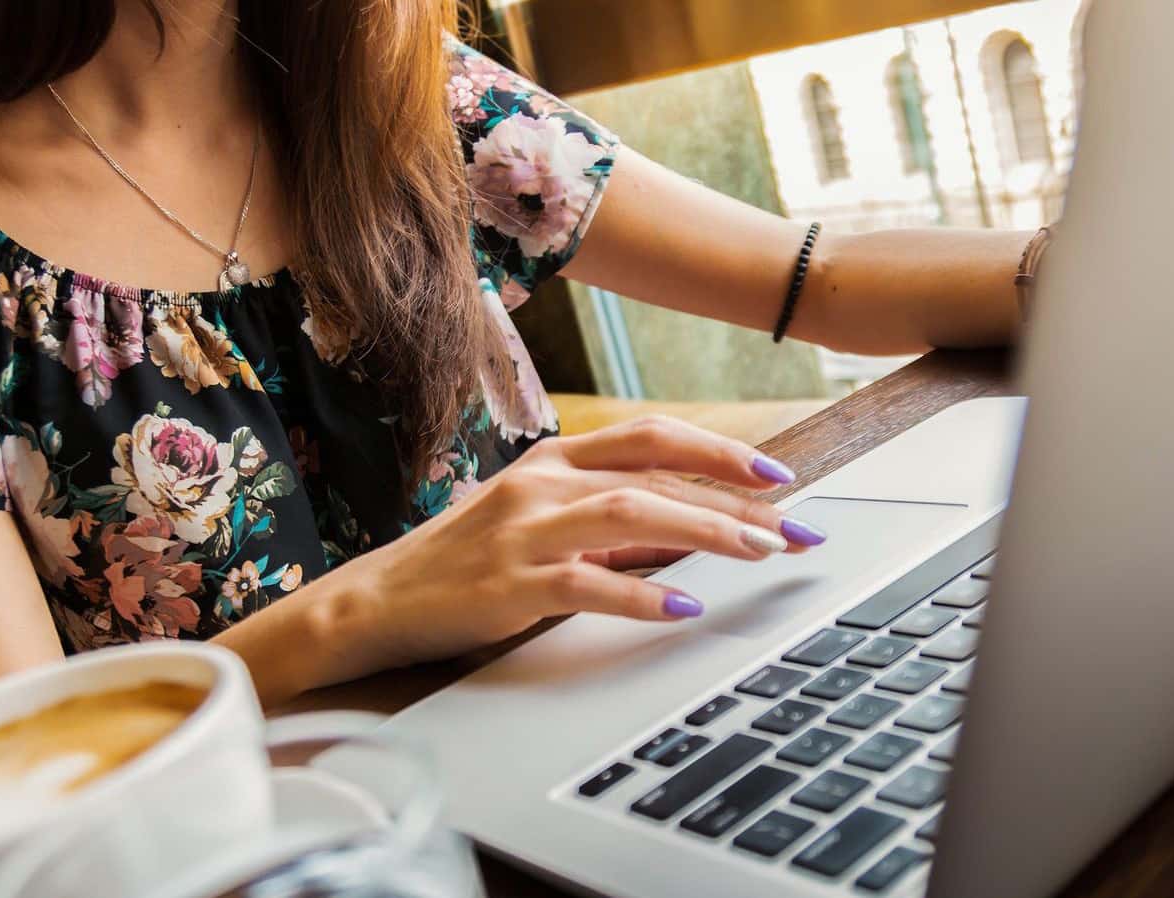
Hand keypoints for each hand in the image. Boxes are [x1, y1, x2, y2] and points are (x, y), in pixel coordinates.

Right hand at [320, 416, 827, 671]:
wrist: (377, 601)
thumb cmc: (466, 564)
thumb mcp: (539, 524)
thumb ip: (609, 519)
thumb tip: (694, 528)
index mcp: (554, 460)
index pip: (652, 437)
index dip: (720, 451)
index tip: (779, 477)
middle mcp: (542, 483)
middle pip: (656, 473)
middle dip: (737, 500)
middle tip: (796, 529)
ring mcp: (524, 531)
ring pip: (632, 513)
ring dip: (706, 531)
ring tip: (760, 553)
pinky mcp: (508, 585)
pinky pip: (588, 583)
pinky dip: (642, 593)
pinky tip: (683, 606)